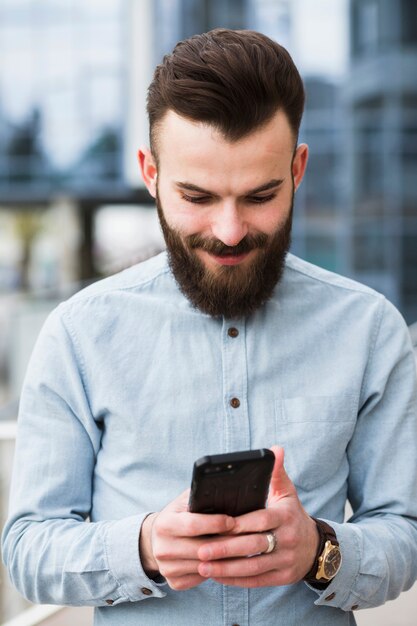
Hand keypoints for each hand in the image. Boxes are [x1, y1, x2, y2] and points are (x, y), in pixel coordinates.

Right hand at [139, 489, 234, 589]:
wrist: (156, 540)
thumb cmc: (178, 516)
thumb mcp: (184, 501)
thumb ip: (200, 497)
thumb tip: (226, 492)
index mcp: (164, 524)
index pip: (193, 525)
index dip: (215, 523)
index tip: (233, 520)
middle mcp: (162, 548)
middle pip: (201, 548)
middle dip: (226, 542)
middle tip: (245, 536)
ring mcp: (167, 568)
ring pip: (204, 565)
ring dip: (225, 559)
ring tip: (241, 548)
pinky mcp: (175, 582)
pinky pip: (202, 579)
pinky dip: (217, 570)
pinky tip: (226, 560)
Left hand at [196, 446, 318, 587]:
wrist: (315, 548)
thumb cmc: (292, 516)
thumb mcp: (287, 493)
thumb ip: (277, 473)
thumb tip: (274, 449)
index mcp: (286, 516)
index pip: (261, 519)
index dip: (240, 523)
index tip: (218, 524)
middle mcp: (287, 540)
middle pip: (254, 546)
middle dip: (226, 549)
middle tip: (201, 549)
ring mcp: (285, 561)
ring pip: (253, 567)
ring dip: (226, 568)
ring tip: (202, 566)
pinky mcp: (282, 578)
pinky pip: (255, 581)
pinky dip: (234, 579)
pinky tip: (216, 575)